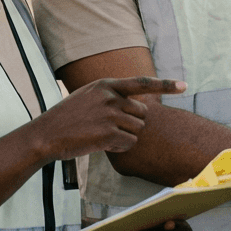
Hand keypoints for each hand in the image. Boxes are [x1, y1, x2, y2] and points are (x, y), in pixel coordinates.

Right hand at [30, 77, 185, 160]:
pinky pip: (129, 143)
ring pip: (137, 129)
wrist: (46, 134)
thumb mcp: (87, 96)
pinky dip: (120, 147)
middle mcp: (110, 97)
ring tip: (102, 135)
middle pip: (142, 112)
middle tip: (110, 127)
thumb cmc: (67, 117)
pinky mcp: (108, 134)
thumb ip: (111, 96)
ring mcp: (110, 115)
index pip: (142, 82)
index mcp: (106, 85)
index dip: (166, 84)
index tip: (184, 86)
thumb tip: (138, 106)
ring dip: (125, 136)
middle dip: (132, 122)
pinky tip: (103, 145)